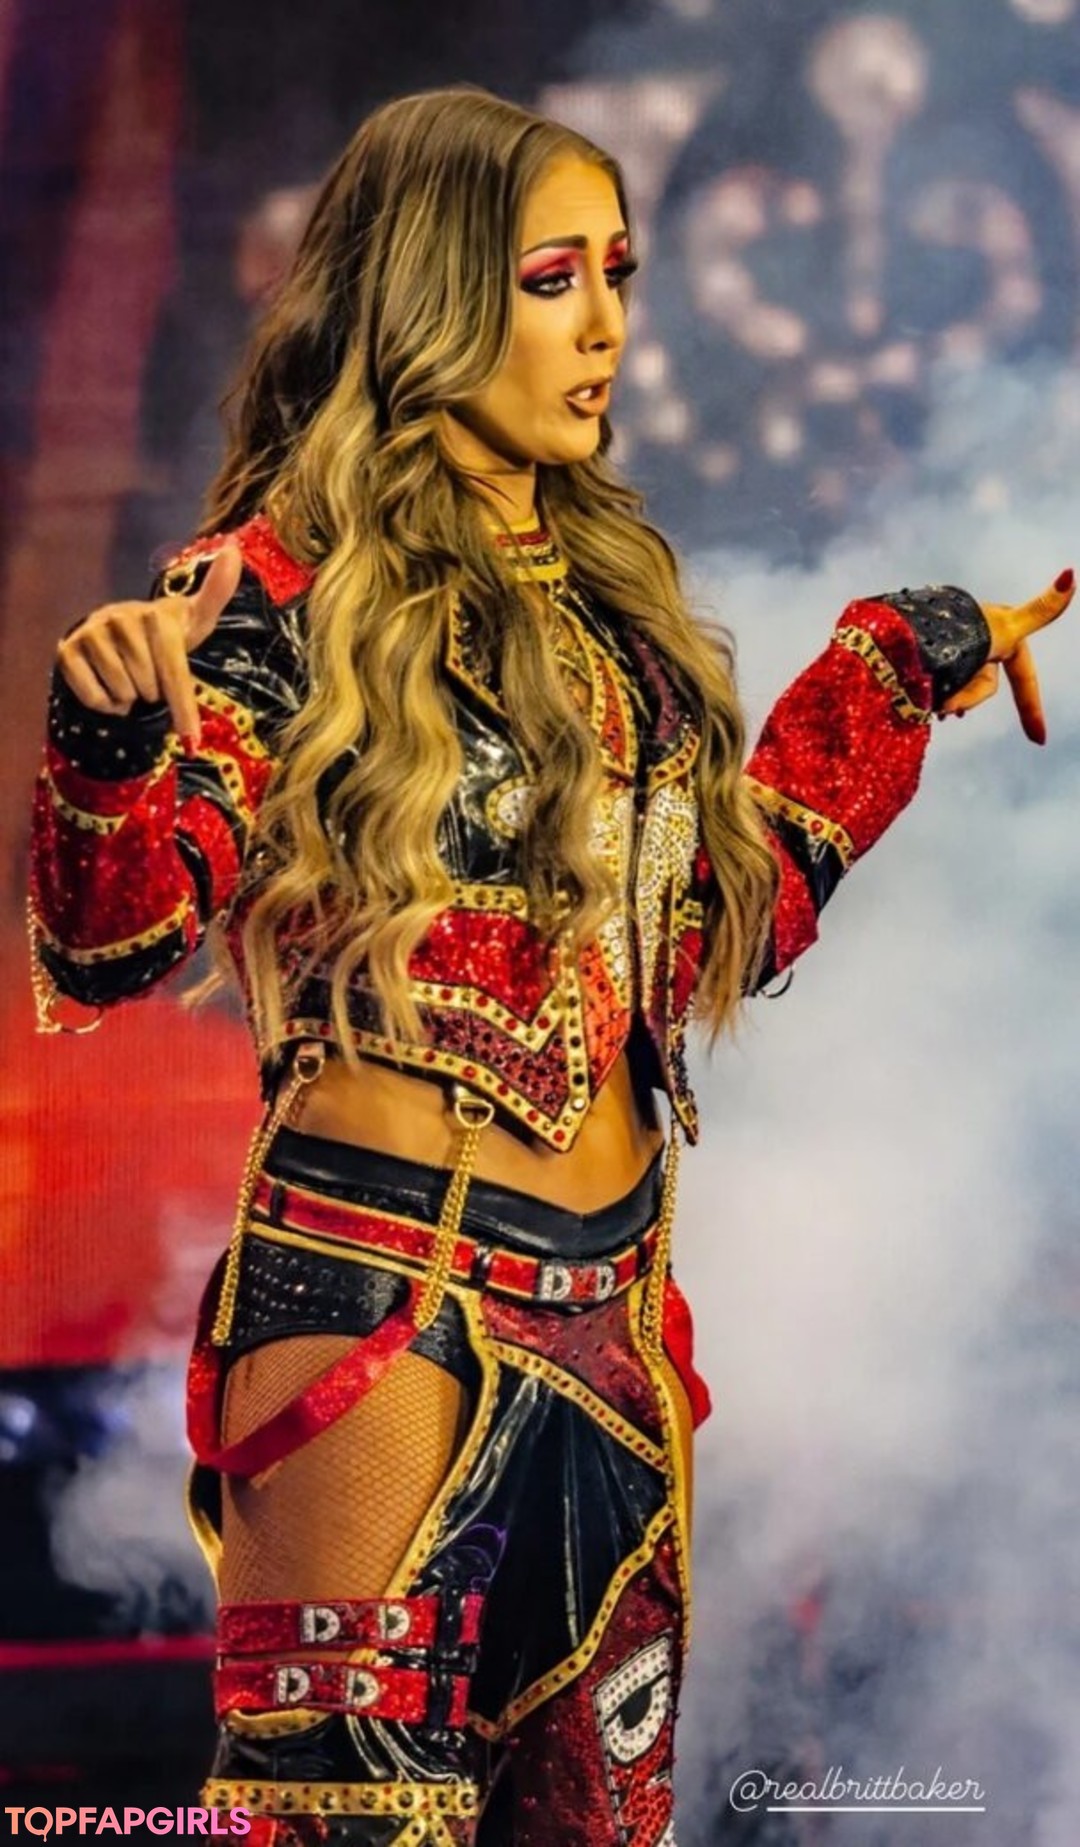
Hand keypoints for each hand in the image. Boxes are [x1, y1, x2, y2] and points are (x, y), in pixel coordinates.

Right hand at [55, 542, 243, 748]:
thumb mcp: (194, 619)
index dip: (183, 708)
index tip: (192, 742)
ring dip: (129, 698)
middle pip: (148, 688)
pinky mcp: (67, 650)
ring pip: (122, 694)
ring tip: (130, 677)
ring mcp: (90, 632)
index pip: (174, 673)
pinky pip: (95, 699)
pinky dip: (106, 704)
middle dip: (152, 693)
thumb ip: (216, 592)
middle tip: (149, 675)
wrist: (117, 632)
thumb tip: (234, 549)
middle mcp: (119, 617)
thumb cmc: (165, 633)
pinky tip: (110, 685)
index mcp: (155, 614)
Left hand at [940, 569, 1073, 743]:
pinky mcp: (931, 657)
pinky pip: (942, 687)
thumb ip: (1039, 610)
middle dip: (968, 699)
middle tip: (948, 709)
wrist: (907, 636)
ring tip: (933, 704)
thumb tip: (1069, 573)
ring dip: (951, 700)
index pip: (1024, 681)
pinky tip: (927, 704)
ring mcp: (956, 649)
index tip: (1039, 741)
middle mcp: (980, 642)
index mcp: (1002, 637)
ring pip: (962, 689)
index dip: (1031, 710)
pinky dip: (937, 696)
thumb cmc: (959, 633)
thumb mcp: (1003, 629)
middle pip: (985, 687)